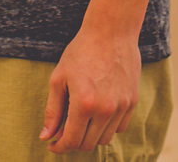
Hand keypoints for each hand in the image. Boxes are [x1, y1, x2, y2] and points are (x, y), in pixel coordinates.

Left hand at [39, 25, 141, 153]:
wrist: (111, 31)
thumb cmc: (81, 51)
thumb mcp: (59, 78)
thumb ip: (53, 111)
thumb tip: (45, 137)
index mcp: (83, 104)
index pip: (71, 141)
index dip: (59, 147)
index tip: (53, 144)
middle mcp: (105, 109)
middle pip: (87, 144)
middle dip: (73, 142)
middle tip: (64, 131)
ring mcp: (121, 106)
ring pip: (104, 139)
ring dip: (91, 135)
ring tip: (82, 120)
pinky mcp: (132, 101)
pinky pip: (120, 127)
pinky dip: (107, 127)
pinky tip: (98, 113)